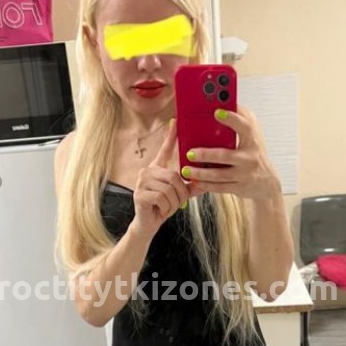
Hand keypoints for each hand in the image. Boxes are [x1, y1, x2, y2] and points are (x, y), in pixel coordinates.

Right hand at [132, 119, 190, 237]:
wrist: (147, 224)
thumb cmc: (162, 207)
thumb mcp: (178, 195)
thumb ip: (190, 186)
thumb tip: (206, 181)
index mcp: (157, 168)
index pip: (165, 149)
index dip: (171, 136)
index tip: (176, 121)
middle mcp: (148, 171)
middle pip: (174, 176)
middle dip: (180, 193)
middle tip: (176, 202)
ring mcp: (142, 182)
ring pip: (169, 188)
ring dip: (174, 202)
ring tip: (167, 207)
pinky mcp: (139, 194)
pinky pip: (162, 198)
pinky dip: (166, 207)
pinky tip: (161, 210)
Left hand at [182, 106, 281, 200]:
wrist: (266, 182)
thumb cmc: (253, 153)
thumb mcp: (251, 135)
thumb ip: (240, 120)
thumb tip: (223, 101)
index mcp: (251, 140)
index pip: (243, 126)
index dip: (231, 118)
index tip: (216, 112)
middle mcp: (249, 157)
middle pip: (225, 155)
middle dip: (206, 155)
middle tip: (190, 153)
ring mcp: (244, 174)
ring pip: (219, 174)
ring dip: (201, 173)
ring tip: (186, 170)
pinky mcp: (239, 188)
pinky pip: (220, 187)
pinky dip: (206, 185)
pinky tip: (194, 182)